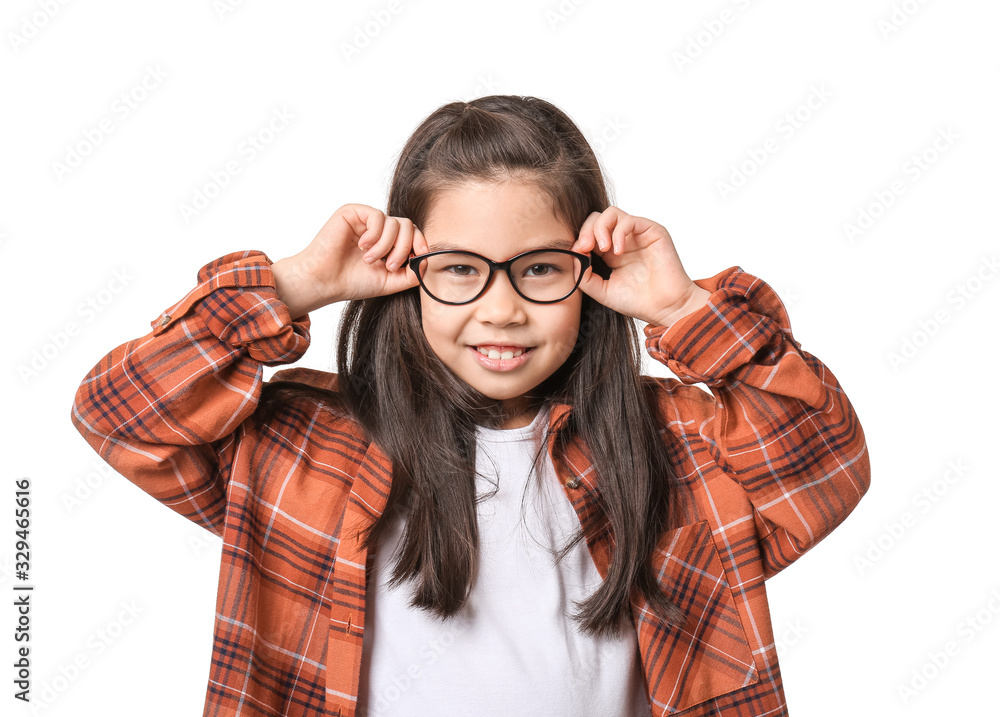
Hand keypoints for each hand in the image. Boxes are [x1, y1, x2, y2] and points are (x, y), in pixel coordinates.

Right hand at [272, 203, 428, 317]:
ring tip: (369, 260)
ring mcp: (367, 220)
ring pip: (395, 223)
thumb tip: (427, 261)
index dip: (421, 243)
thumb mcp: (390, 281)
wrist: (325, 281)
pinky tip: (362, 247)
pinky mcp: (354, 212)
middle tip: (389, 265)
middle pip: (408, 226)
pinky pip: (378, 216)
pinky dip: (374, 235)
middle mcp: (379, 229)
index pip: (413, 234)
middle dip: (403, 248)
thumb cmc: (352, 282)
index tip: (419, 257)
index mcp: (389, 243)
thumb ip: (411, 274)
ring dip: (385, 246)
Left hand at [570, 207, 710, 326]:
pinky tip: (618, 252)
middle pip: (597, 218)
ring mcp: (637, 234)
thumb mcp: (602, 291)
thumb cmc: (638, 301)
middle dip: (586, 230)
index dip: (579, 239)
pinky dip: (619, 232)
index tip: (577, 253)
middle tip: (585, 247)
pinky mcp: (652, 231)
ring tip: (602, 249)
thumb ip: (585, 277)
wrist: (665, 308)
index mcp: (610, 252)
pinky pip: (629, 220)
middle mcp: (623, 240)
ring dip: (600, 228)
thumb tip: (573, 258)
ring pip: (611, 213)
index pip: (589, 233)